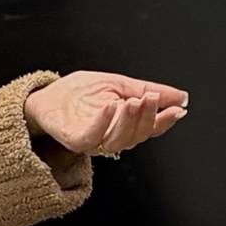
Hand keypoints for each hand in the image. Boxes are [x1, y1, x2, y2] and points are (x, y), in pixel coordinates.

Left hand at [24, 71, 188, 157]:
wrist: (45, 94)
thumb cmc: (78, 92)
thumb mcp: (118, 84)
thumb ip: (146, 90)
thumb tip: (181, 97)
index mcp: (124, 126)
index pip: (151, 129)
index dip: (164, 121)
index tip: (175, 108)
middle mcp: (111, 137)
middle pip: (137, 136)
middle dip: (146, 117)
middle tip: (149, 98)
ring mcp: (93, 141)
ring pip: (119, 140)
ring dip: (129, 121)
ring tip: (132, 101)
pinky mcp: (74, 139)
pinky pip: (92, 137)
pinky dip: (103, 123)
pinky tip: (110, 107)